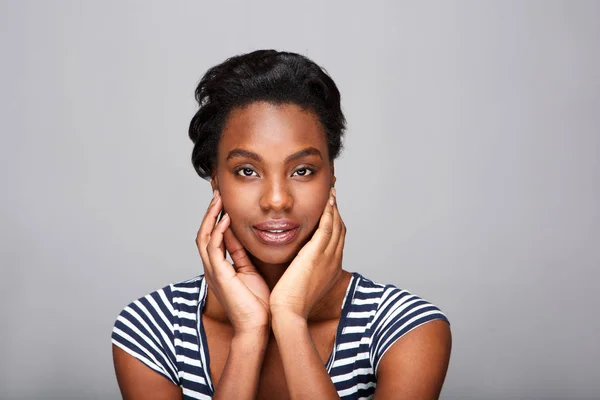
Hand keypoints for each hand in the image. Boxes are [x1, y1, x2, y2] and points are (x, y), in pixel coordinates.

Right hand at [196, 190, 270, 334]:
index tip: (223, 200)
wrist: (257, 327)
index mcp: (219, 266)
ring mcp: (213, 271)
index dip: (216, 217)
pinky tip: (226, 219)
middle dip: (210, 212)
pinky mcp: (219, 275)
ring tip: (218, 200)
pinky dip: (218, 232)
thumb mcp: (249, 270)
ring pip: (204, 237)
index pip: (213, 236)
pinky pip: (213, 248)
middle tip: (216, 193)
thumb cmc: (256, 304)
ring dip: (211, 217)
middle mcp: (212, 267)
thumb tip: (238, 233)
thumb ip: (240, 252)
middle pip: (203, 233)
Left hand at [270, 187, 345, 319]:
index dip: (335, 222)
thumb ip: (302, 271)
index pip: (336, 239)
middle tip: (334, 194)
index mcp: (331, 268)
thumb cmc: (290, 303)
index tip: (331, 209)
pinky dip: (329, 212)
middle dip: (337, 210)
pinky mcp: (317, 253)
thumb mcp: (302, 284)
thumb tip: (296, 265)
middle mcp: (334, 260)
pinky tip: (327, 201)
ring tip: (331, 191)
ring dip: (334, 206)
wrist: (289, 313)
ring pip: (336, 224)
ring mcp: (328, 256)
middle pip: (341, 229)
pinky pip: (327, 227)